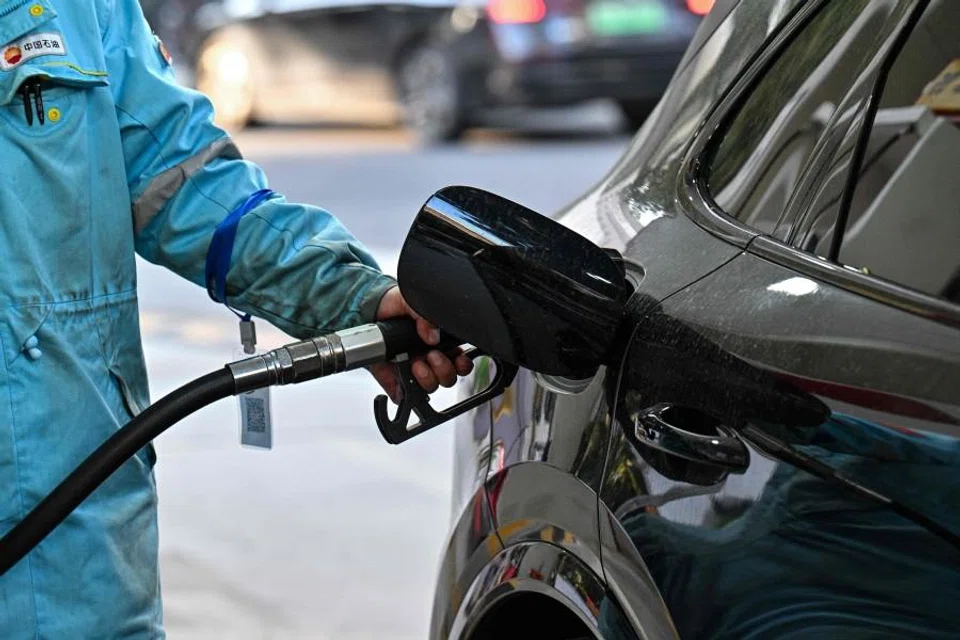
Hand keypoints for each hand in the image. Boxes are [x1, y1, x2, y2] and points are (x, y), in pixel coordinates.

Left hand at [370, 286, 473, 402]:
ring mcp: (414, 371)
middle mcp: (430, 359)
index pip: (461, 360)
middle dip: (444, 370)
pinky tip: (400, 375)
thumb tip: (433, 335)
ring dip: (427, 378)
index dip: (462, 363)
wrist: (370, 311)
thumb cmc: (395, 306)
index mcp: (441, 342)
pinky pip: (406, 396)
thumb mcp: (413, 301)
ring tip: (415, 364)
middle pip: (449, 377)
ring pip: (432, 387)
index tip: (457, 357)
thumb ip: (426, 315)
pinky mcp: (396, 382)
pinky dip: (406, 392)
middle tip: (431, 356)